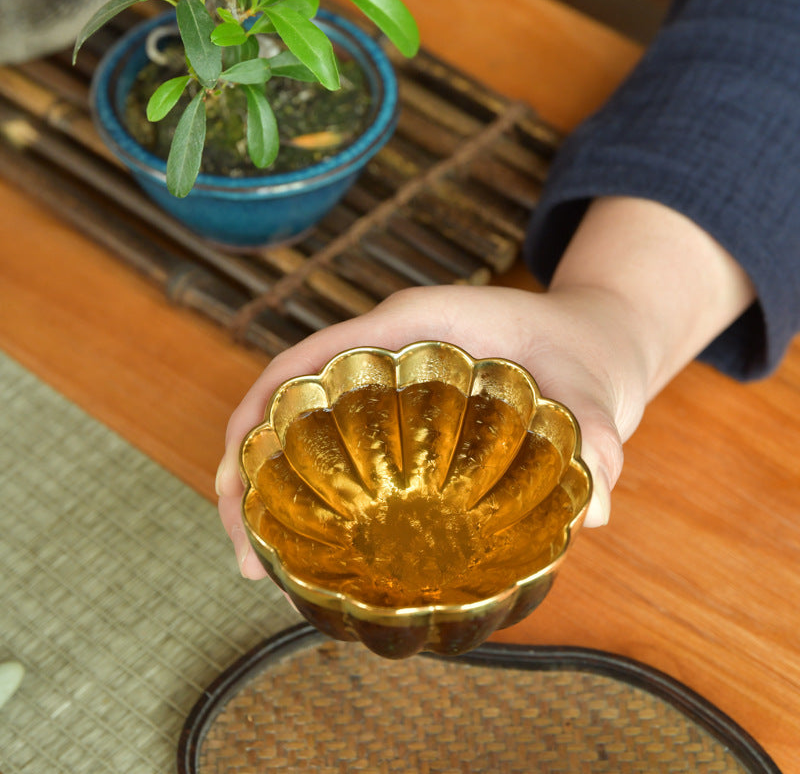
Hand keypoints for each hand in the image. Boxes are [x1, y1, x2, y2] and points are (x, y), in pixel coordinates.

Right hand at [215, 283, 649, 578]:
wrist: (593, 343)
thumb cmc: (584, 352)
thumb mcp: (594, 385)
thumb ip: (596, 433)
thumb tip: (595, 507)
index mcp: (412, 324)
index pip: (307, 360)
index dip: (258, 417)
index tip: (237, 485)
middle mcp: (388, 352)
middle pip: (287, 402)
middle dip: (249, 469)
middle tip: (245, 556)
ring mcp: (391, 386)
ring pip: (308, 431)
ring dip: (274, 489)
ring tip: (264, 566)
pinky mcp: (404, 418)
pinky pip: (344, 451)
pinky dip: (321, 494)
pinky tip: (325, 546)